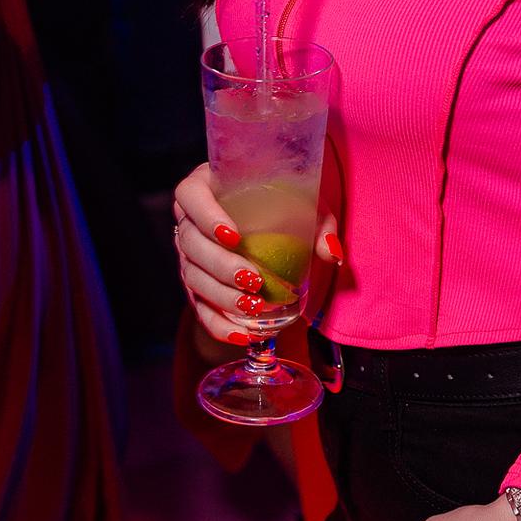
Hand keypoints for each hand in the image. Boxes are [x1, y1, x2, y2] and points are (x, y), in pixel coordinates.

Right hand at [172, 160, 342, 340]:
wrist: (273, 219)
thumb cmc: (284, 202)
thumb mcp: (304, 203)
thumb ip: (319, 223)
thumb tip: (331, 252)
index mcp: (207, 185)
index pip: (190, 195)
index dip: (206, 216)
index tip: (234, 236)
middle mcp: (189, 218)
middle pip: (189, 242)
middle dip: (220, 266)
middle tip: (253, 280)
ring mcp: (189, 253)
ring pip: (192, 276)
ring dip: (220, 296)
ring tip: (252, 306)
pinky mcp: (196, 283)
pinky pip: (199, 307)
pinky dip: (218, 325)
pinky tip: (242, 335)